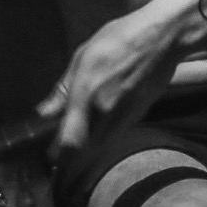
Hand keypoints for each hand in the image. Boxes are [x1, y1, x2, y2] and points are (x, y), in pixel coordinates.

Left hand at [36, 1, 185, 162]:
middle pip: (84, 153)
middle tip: (60, 168)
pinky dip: (102, 143)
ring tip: (75, 158)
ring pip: (100, 148)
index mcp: (86, 95)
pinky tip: (95, 138)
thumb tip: (45, 113)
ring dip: (86, 156)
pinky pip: (114, 137)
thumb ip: (63, 89)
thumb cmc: (119, 40)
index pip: (68, 142)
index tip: (50, 162)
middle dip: (71, 165)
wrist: (161, 38)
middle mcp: (106, 112)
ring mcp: (125, 116)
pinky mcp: (138, 116)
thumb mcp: (83, 57)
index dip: (58, 158)